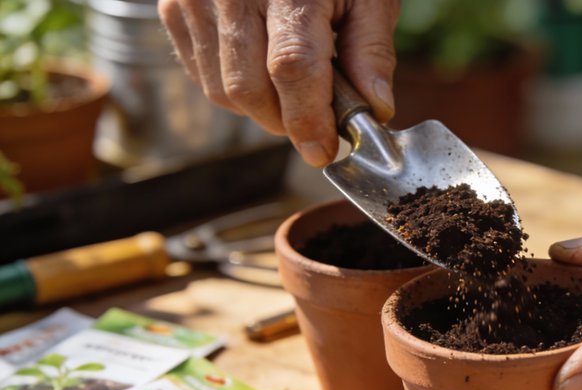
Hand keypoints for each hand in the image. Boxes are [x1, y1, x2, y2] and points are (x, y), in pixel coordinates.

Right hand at [159, 0, 399, 166]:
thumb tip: (375, 109)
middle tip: (314, 121)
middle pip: (249, 87)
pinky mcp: (174, 6)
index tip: (323, 150)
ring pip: (221, 90)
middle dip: (285, 121)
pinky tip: (260, 69)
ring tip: (292, 88)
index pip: (292, 68)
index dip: (308, 119)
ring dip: (260, 109)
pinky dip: (233, 89)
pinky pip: (201, 75)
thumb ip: (371, 49)